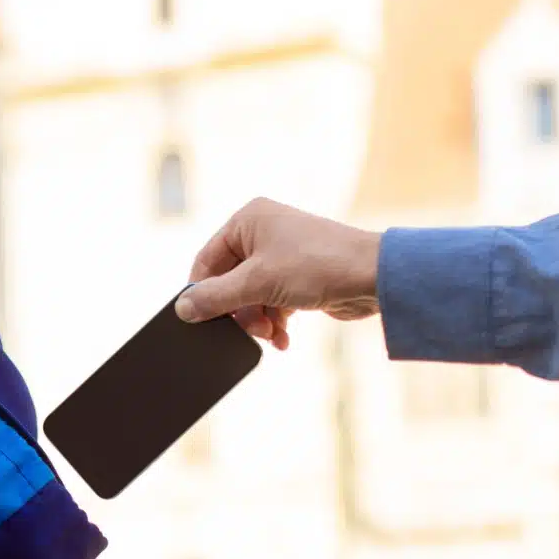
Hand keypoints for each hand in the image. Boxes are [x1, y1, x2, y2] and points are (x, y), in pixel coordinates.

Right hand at [175, 197, 382, 348]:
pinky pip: (273, 301)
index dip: (203, 291)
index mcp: (248, 220)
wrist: (375, 277)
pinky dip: (276, 321)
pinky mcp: (300, 276)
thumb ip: (215, 297)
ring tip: (272, 335)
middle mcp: (264, 232)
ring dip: (258, 320)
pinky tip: (283, 338)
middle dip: (239, 311)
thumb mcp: (257, 283)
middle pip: (229, 281)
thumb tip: (182, 309)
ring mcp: (283, 254)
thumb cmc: (317, 266)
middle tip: (250, 330)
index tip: (202, 320)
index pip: (207, 259)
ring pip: (251, 296)